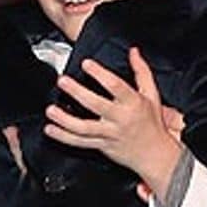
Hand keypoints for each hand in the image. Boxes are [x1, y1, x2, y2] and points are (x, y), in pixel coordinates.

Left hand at [44, 48, 180, 190]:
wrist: (155, 155)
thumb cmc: (153, 124)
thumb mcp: (152, 95)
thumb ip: (142, 71)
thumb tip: (133, 52)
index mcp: (133, 103)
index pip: (116, 86)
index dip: (100, 74)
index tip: (86, 64)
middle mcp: (121, 119)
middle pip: (96, 105)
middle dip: (77, 92)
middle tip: (62, 82)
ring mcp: (110, 134)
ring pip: (84, 127)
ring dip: (65, 119)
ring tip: (50, 110)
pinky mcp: (102, 146)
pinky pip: (80, 142)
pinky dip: (64, 137)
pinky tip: (51, 130)